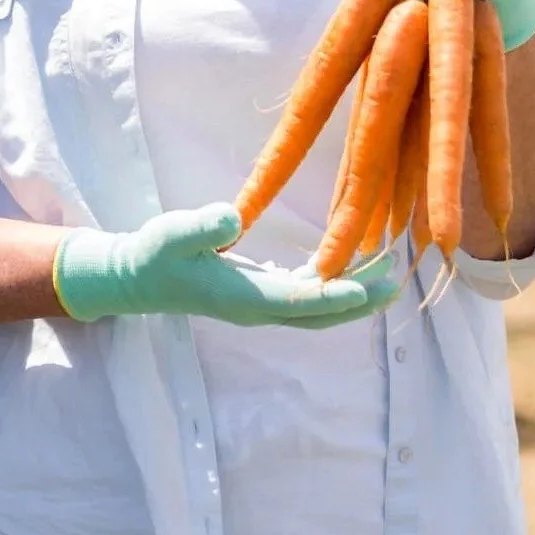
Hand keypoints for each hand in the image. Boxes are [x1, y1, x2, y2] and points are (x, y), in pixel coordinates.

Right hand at [54, 203, 399, 326]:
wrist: (136, 278)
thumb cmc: (154, 254)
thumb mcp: (172, 233)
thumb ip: (201, 227)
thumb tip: (234, 220)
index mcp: (244, 298)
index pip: (300, 302)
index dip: (337, 296)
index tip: (372, 289)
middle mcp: (258, 308)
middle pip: (320, 314)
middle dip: (360, 301)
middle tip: (398, 282)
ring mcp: (259, 305)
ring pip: (316, 309)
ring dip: (351, 296)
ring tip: (387, 273)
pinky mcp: (258, 294)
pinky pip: (304, 298)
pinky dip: (331, 287)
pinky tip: (347, 267)